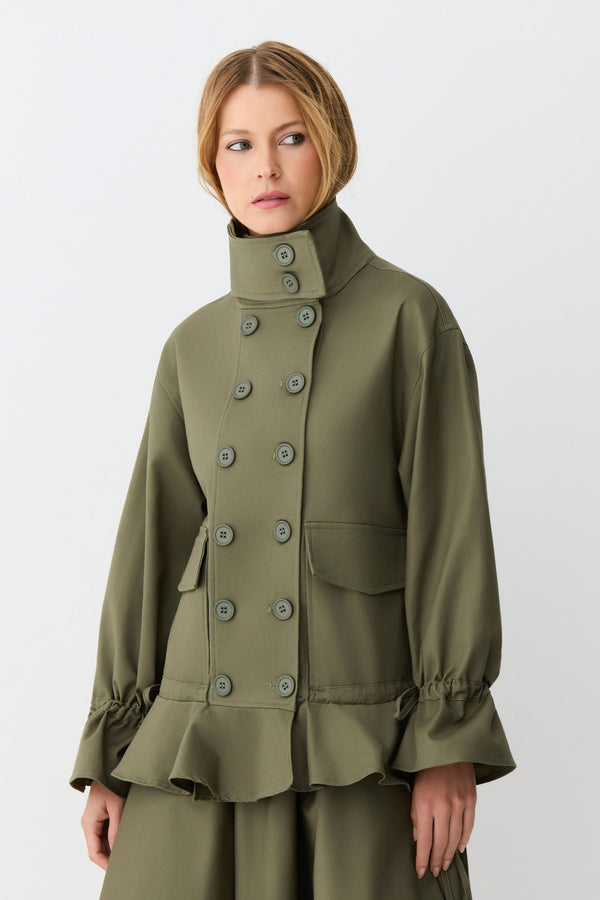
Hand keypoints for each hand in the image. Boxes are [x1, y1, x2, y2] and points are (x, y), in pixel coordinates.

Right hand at [80, 779, 126, 869]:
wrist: (107, 766)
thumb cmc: (111, 783)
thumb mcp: (117, 806)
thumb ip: (116, 829)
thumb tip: (116, 851)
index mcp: (89, 823)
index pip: (94, 853)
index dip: (105, 864)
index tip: (117, 870)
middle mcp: (89, 823)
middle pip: (97, 849)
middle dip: (110, 858)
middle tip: (126, 863)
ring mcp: (94, 820)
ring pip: (102, 842)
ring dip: (113, 848)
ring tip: (128, 853)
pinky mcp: (100, 815)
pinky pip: (105, 833)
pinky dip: (114, 839)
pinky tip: (125, 840)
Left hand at [411, 762, 475, 878]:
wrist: (447, 745)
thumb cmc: (426, 766)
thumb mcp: (414, 790)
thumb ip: (416, 816)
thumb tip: (419, 838)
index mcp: (425, 803)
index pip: (424, 841)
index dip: (422, 859)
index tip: (420, 871)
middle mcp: (443, 806)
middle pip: (441, 843)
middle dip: (436, 860)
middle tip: (435, 870)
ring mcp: (459, 803)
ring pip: (455, 837)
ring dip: (450, 853)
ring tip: (445, 863)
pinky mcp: (471, 799)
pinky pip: (469, 825)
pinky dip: (464, 839)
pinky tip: (459, 847)